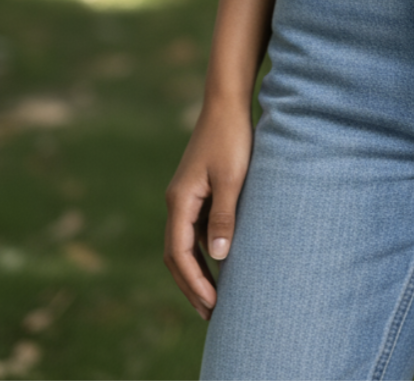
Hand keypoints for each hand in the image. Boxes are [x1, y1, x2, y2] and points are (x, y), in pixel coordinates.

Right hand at [164, 100, 253, 319]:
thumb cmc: (232, 137)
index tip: (212, 305)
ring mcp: (186, 195)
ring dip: (196, 271)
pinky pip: (194, 230)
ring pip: (184, 243)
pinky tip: (218, 263)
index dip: (194, 282)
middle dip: (191, 285)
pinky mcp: (198, 190)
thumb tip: (217, 257)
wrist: (227, 102)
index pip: (179, 253)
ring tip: (213, 299)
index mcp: (180, 200)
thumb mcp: (233, 178)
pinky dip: (202, 251)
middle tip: (210, 314)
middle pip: (176, 254)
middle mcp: (177, 201)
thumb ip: (225, 216)